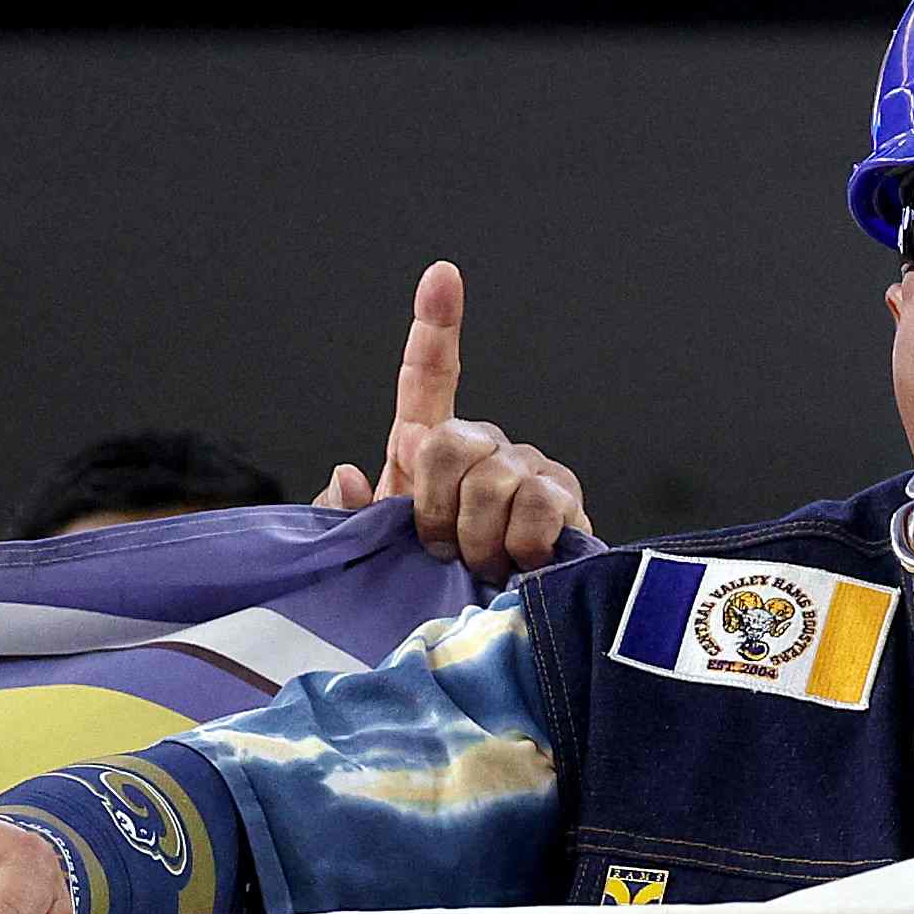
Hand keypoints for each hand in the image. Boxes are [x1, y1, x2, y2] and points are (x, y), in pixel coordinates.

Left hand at [321, 264, 589, 581]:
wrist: (494, 637)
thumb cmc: (432, 591)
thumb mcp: (376, 558)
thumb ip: (348, 519)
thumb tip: (347, 474)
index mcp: (433, 451)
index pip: (430, 379)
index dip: (435, 326)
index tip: (441, 277)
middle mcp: (485, 448)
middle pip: (451, 440)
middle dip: (437, 506)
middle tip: (442, 550)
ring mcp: (528, 470)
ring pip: (493, 480)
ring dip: (478, 538)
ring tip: (483, 567)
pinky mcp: (565, 501)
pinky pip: (537, 507)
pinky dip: (519, 546)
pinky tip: (519, 565)